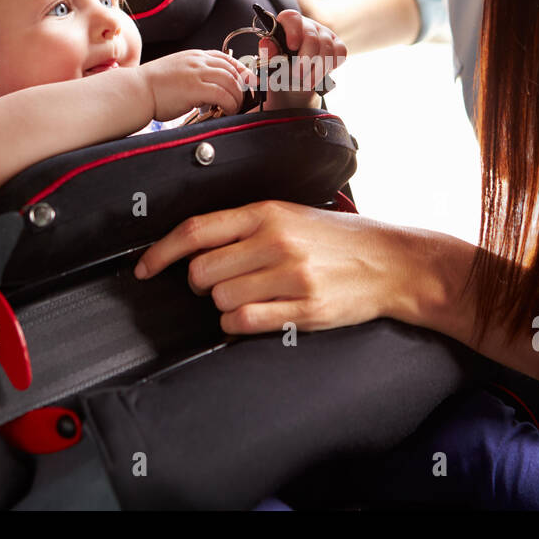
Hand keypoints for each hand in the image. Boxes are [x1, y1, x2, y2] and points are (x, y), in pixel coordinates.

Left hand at [133, 200, 412, 334]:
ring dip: (224, 305)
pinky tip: (256, 315)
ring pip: (221, 299)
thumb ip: (247, 226)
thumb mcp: (292, 216)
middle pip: (202, 271)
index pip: (196, 231)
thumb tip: (195, 243)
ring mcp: (291, 276)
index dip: (161, 252)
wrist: (393, 263)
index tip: (145, 268)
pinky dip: (239, 324)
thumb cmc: (340, 240)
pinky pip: (246, 322)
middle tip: (218, 283)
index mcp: (268, 213)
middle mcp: (276, 241)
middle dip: (200, 283)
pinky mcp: (304, 309)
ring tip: (251, 296)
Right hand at [137, 49, 255, 120]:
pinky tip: (226, 111)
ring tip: (234, 108)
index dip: (240, 71)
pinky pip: (223, 94)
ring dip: (238, 97)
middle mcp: (198, 61)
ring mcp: (197, 73)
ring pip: (232, 81)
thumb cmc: (152, 86)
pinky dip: (230, 104)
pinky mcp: (195, 88)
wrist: (136, 90)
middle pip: (233, 70)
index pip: (226, 58)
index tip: (245, 83)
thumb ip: (194, 75)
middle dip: (243, 86)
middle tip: (242, 100)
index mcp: (194, 56)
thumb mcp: (177, 71)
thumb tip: (209, 90)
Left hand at [258, 9, 345, 108]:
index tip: (292, 46)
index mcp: (288, 25)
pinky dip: (330, 66)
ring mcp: (324, 34)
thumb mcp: (271, 64)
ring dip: (317, 69)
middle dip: (305, 59)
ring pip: (326, 48)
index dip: (293, 31)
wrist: (295, 84)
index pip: (292, 18)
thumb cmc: (281, 70)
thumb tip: (266, 43)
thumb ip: (268, 54)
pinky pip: (339, 53)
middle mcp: (307, 25)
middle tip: (298, 75)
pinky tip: (321, 74)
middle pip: (311, 36)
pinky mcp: (337, 45)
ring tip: (307, 82)